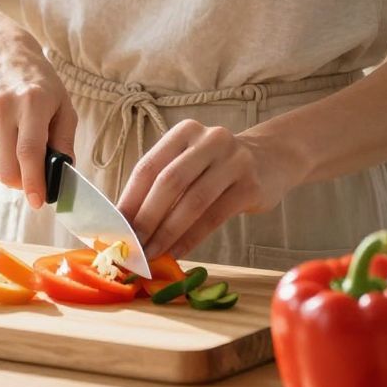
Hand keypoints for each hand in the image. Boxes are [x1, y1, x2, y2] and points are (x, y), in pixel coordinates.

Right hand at [0, 36, 77, 208]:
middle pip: (9, 169)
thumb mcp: (63, 105)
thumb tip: (62, 175)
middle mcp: (1, 109)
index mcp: (31, 103)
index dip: (34, 182)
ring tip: (21, 150)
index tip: (39, 201)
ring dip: (12, 172)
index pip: (29, 153)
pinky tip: (5, 140)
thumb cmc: (38, 83)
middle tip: (36, 177)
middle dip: (25, 183)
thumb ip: (65, 141)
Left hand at [117, 120, 290, 259]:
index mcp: (185, 132)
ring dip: (167, 233)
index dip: (129, 200)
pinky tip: (177, 253)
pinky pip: (214, 217)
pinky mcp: (250, 186)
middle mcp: (209, 140)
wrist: (272, 160)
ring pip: (192, 201)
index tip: (114, 228)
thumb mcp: (190, 162)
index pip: (148, 167)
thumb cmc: (217, 167)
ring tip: (151, 254)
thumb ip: (162, 184)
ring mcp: (234, 161)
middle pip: (168, 182)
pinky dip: (191, 238)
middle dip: (145, 218)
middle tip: (131, 246)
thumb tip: (126, 223)